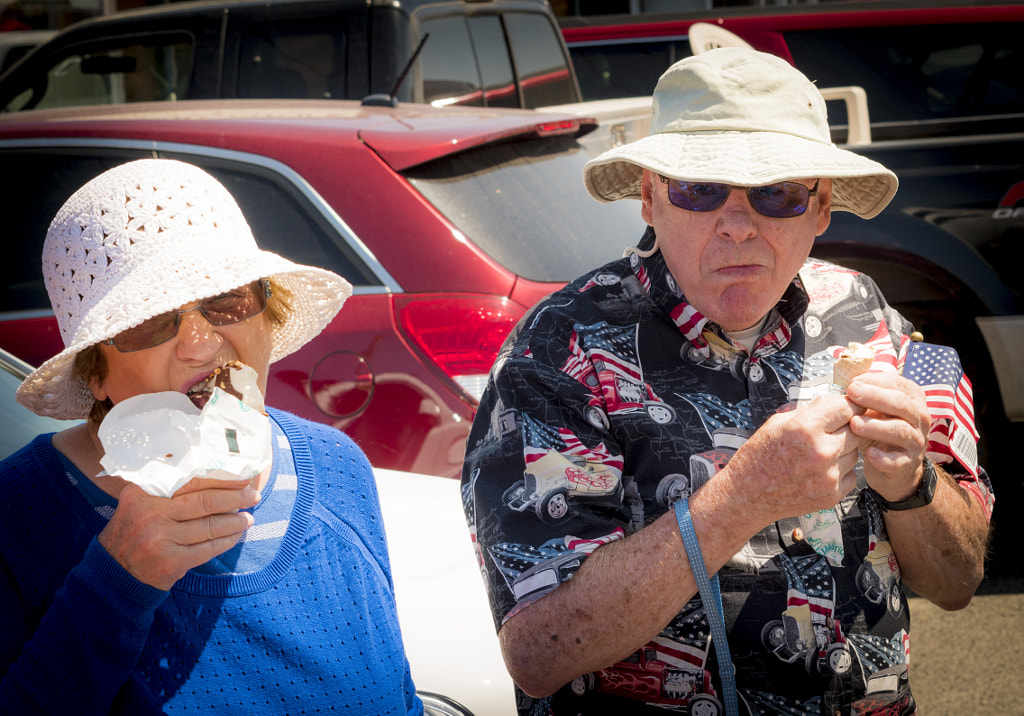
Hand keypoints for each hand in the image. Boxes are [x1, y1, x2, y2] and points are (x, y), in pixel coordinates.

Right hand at [98, 476, 259, 589]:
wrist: (114, 571)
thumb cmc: (134, 529)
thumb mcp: (139, 501)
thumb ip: (165, 485)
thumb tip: (212, 471)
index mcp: (145, 494)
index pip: (192, 481)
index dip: (222, 479)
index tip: (242, 478)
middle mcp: (152, 515)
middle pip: (206, 502)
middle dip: (236, 498)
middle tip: (253, 495)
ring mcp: (161, 540)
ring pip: (211, 527)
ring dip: (236, 522)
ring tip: (248, 517)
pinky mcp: (171, 562)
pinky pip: (209, 549)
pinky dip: (227, 541)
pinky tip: (236, 535)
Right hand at [724, 394, 866, 522]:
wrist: (747, 496)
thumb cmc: (758, 457)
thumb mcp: (776, 424)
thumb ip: (807, 412)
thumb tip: (830, 402)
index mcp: (805, 428)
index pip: (846, 407)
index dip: (850, 404)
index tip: (850, 405)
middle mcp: (821, 452)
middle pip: (857, 430)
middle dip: (849, 426)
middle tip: (836, 428)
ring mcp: (829, 476)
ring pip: (855, 452)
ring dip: (844, 449)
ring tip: (820, 453)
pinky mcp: (832, 495)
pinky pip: (851, 475)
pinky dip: (840, 471)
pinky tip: (819, 470)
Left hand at [845, 371, 931, 501]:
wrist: (893, 467)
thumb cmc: (880, 430)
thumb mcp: (874, 409)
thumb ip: (865, 395)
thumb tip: (846, 380)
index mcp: (912, 400)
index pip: (899, 384)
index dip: (876, 381)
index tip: (853, 382)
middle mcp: (919, 418)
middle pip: (901, 404)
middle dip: (875, 397)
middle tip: (852, 393)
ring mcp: (916, 442)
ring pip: (900, 430)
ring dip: (876, 426)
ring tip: (854, 423)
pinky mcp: (908, 464)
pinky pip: (898, 461)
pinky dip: (883, 458)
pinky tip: (868, 453)